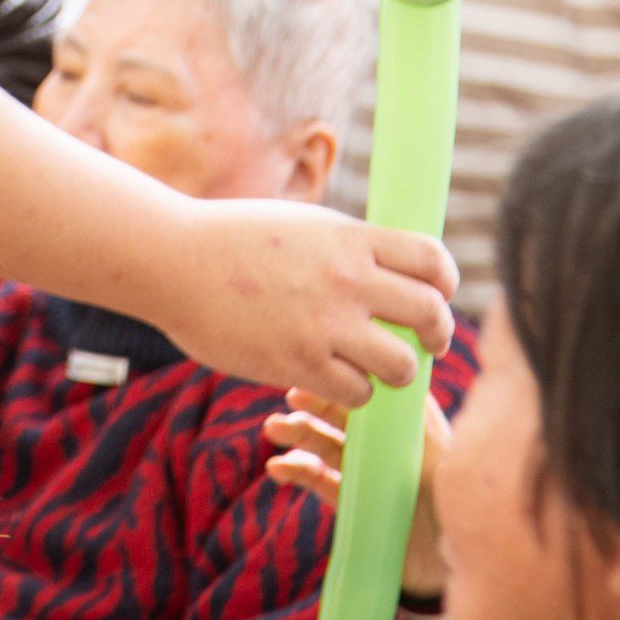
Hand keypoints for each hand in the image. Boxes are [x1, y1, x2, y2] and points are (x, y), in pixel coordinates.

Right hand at [147, 196, 457, 409]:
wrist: (176, 260)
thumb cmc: (235, 239)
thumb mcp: (304, 226)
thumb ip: (350, 247)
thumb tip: (390, 267)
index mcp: (351, 238)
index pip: (432, 260)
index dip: (444, 282)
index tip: (435, 294)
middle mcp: (347, 279)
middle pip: (431, 314)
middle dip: (437, 334)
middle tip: (427, 344)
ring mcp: (324, 325)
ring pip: (402, 365)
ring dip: (398, 371)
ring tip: (381, 368)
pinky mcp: (298, 363)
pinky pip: (357, 393)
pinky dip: (355, 392)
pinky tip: (338, 380)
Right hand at [262, 389, 453, 599]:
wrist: (451, 558)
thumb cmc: (454, 498)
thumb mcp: (441, 452)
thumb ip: (418, 416)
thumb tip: (397, 377)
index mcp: (407, 428)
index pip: (371, 398)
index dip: (344, 385)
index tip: (320, 374)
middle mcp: (385, 448)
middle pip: (343, 419)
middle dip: (314, 406)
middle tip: (290, 396)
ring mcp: (367, 476)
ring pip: (327, 447)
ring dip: (299, 434)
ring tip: (274, 429)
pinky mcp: (353, 506)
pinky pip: (321, 483)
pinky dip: (298, 472)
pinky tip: (278, 467)